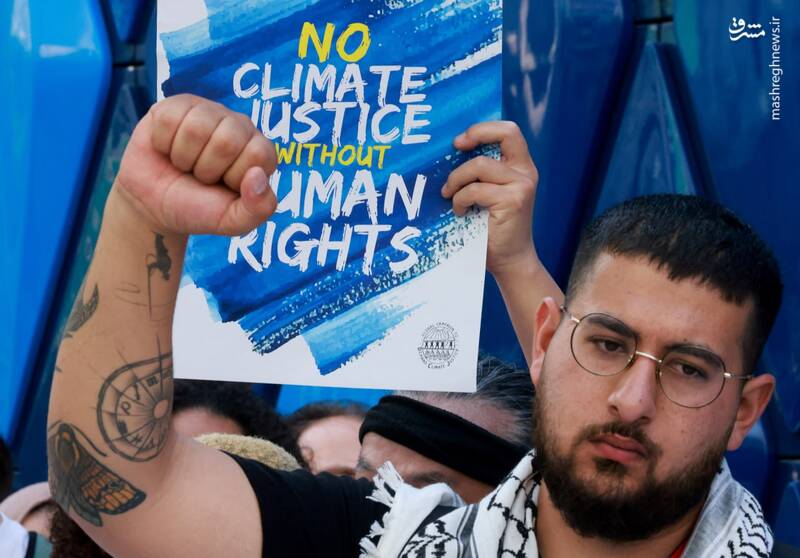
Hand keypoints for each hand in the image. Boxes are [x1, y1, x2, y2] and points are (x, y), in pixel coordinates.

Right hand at [115, 94, 276, 235]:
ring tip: (184, 163)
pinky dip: (163, 143)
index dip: (234, 177)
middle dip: (206, 169)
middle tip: (201, 176)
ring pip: (196, 128)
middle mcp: (239, 126)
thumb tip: (258, 174)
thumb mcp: (232, 221)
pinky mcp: (176, 105)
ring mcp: (209, 112)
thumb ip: (258, 209)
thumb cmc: (198, 209)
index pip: (258, 154)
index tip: (224, 185)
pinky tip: (167, 149)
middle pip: (226, 141)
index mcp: (260, 152)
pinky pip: (169, 119)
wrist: (153, 205)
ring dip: (183, 157)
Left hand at [441, 121, 539, 274]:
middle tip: (455, 149)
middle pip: (504, 134)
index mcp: (520, 166)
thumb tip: (450, 151)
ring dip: (457, 180)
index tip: (460, 142)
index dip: (483, 129)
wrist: (508, 259)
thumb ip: (479, 172)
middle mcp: (525, 172)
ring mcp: (521, 185)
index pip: (509, 131)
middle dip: (474, 137)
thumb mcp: (487, 192)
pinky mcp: (513, 201)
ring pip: (479, 166)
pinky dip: (459, 200)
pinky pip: (474, 190)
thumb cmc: (491, 227)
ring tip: (451, 197)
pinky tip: (460, 212)